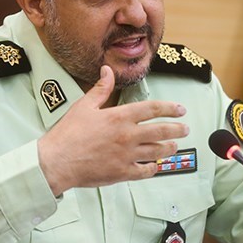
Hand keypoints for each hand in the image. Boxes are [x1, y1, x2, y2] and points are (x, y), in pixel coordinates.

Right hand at [37, 65, 188, 195]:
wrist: (57, 161)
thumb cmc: (68, 133)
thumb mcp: (83, 105)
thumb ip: (100, 88)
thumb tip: (107, 70)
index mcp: (119, 117)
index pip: (152, 109)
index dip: (169, 108)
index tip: (180, 109)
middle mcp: (127, 136)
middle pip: (161, 131)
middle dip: (177, 129)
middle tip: (186, 128)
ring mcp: (127, 156)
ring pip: (157, 151)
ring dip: (169, 148)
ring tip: (175, 146)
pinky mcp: (122, 173)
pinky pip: (145, 171)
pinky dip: (153, 168)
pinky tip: (155, 166)